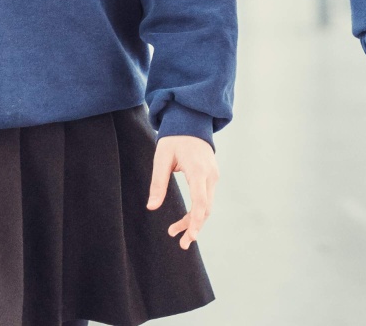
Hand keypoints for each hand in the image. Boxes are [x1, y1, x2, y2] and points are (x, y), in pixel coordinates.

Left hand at [148, 135, 217, 249]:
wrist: (191, 121)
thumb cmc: (174, 138)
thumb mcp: (161, 158)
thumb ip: (158, 183)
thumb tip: (152, 207)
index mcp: (198, 171)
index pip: (201, 202)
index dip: (196, 222)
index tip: (190, 237)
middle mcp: (210, 175)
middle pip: (206, 209)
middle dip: (194, 227)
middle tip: (181, 243)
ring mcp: (213, 176)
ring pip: (207, 205)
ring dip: (194, 220)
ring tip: (175, 232)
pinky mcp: (211, 177)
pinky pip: (206, 198)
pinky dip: (197, 211)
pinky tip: (185, 220)